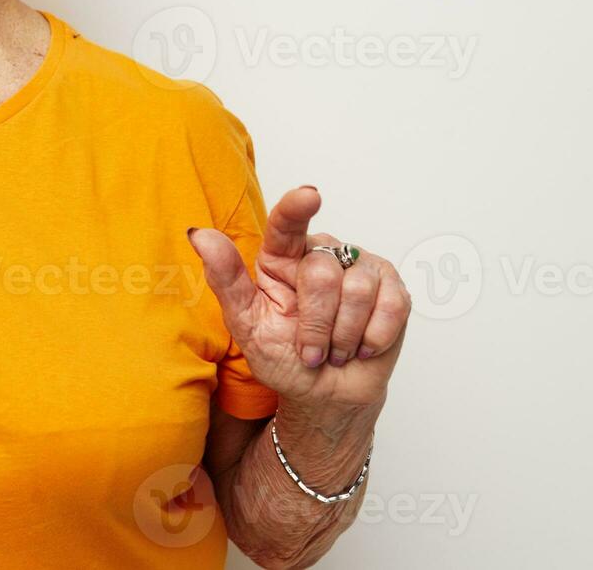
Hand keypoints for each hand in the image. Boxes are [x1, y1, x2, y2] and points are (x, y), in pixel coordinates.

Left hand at [188, 187, 409, 407]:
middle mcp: (323, 253)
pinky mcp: (394, 289)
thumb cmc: (284, 357)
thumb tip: (198, 234)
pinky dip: (372, 339)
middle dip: (315, 325)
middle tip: (310, 350)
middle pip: (322, 274)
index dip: (296, 208)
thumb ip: (226, 279)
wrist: (325, 395)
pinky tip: (362, 346)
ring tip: (334, 349)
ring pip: (357, 290)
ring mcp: (361, 268)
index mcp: (282, 256)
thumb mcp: (247, 325)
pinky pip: (391, 306)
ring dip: (342, 336)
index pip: (286, 224)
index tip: (308, 197)